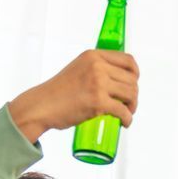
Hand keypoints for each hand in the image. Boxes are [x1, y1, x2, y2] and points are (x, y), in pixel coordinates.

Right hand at [8, 50, 139, 142]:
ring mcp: (98, 84)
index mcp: (93, 56)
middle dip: (133, 94)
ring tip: (126, 113)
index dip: (135, 73)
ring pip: (131, 94)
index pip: (128, 60)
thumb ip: (96, 68)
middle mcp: (97, 66)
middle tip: (128, 105)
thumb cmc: (58, 91)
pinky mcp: (98, 102)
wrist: (42, 105)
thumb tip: (118, 78)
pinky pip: (123, 111)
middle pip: (132, 80)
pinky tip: (124, 123)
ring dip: (132, 106)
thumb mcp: (78, 68)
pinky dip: (128, 119)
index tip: (134, 83)